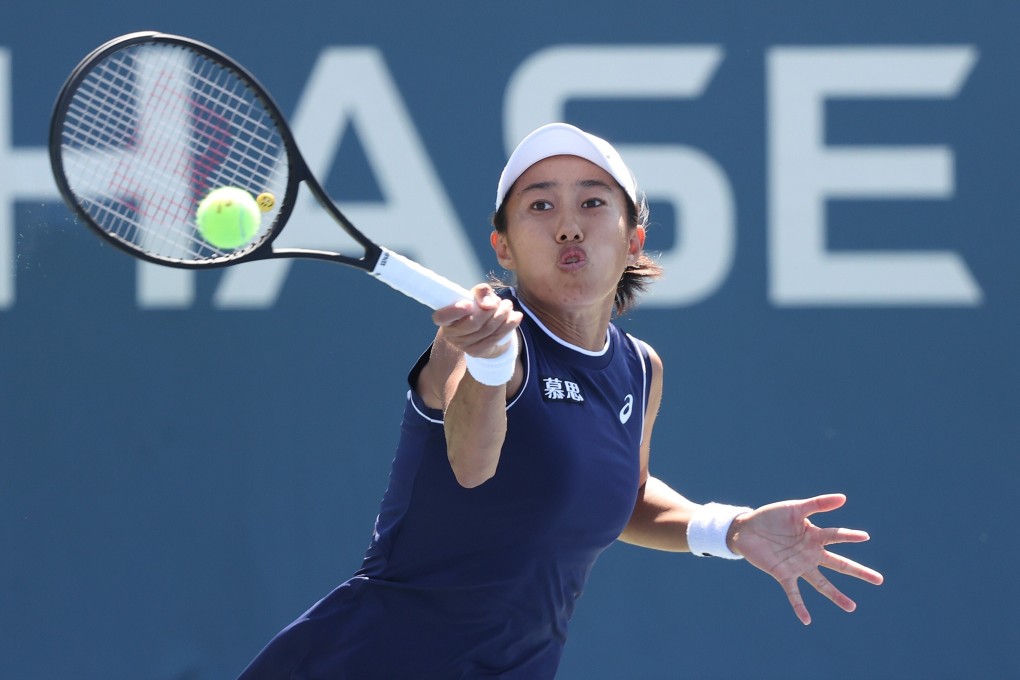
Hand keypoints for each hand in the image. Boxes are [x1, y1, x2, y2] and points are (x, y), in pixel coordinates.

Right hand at [432, 284, 521, 358]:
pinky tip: (516, 317)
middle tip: (501, 301)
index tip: (469, 304)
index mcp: (444, 318)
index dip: (454, 311)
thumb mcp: (476, 296)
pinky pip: (495, 338)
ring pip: (487, 330)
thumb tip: (488, 304)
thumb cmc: (475, 308)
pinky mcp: (476, 352)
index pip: (441, 317)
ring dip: (502, 315)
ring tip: (508, 305)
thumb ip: (481, 292)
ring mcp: (463, 346)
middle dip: (491, 310)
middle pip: (473, 323)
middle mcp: (450, 334)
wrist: (482, 331)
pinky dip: (508, 325)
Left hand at [729, 494, 883, 624]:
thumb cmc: (772, 516)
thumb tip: (844, 498)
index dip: (849, 536)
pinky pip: (793, 593)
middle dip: (859, 572)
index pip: (836, 536)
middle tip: (879, 580)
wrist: (746, 528)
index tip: (864, 536)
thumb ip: (817, 504)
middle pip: (839, 564)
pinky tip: (807, 620)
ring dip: (836, 595)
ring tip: (852, 607)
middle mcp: (811, 553)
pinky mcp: (783, 574)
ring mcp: (799, 565)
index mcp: (814, 535)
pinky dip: (799, 606)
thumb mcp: (795, 508)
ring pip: (821, 583)